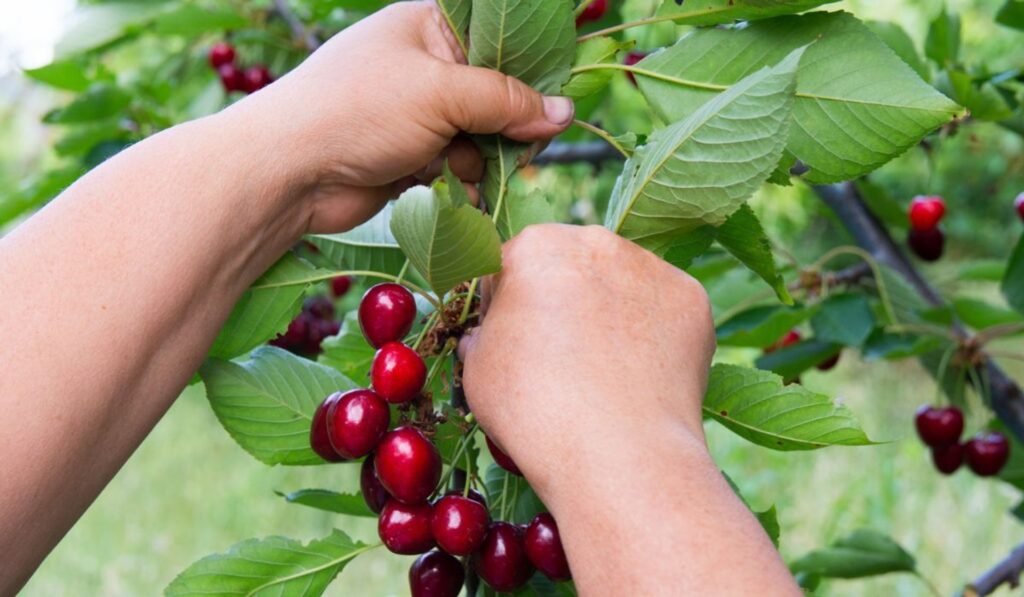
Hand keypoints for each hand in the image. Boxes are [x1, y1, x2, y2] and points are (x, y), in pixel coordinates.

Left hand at [232, 0, 574, 233]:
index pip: (499, 38)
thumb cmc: (359, 111)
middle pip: (496, 94)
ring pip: (480, 138)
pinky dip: (459, 184)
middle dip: (508, 125)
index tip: (556, 100)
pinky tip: (452, 192)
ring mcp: (416, 114)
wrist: (289, 172)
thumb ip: (506, 100)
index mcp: (429, 27)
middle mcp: (424, 66)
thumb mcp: (442, 93)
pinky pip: (457, 169)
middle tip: (520, 147)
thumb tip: (564, 113)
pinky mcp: (409, 157)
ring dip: (479, 160)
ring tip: (456, 169)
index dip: (531, 68)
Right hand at [458, 227, 799, 594]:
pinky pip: (661, 310)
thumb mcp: (476, 371)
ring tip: (604, 374)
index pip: (509, 267)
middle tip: (559, 360)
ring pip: (619, 284)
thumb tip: (491, 335)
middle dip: (560, 301)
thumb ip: (481, 335)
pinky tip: (639, 376)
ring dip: (608, 312)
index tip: (509, 345)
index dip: (503, 308)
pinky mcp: (692, 298)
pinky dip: (652, 335)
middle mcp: (597, 241)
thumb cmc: (534, 411)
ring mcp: (651, 266)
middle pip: (568, 266)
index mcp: (535, 246)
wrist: (619, 454)